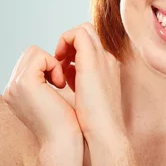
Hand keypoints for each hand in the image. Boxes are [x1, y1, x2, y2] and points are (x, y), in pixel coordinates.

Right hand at [2, 45, 80, 146]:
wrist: (63, 141)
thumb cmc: (63, 123)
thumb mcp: (48, 98)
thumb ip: (43, 82)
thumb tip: (50, 65)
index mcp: (14, 92)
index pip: (27, 61)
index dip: (46, 66)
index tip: (58, 85)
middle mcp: (10, 89)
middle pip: (29, 53)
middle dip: (48, 63)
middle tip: (60, 84)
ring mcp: (14, 85)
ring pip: (33, 52)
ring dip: (52, 64)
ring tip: (60, 84)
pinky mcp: (25, 82)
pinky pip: (40, 56)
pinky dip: (54, 66)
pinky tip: (60, 85)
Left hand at [54, 22, 125, 144]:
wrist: (104, 135)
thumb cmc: (92, 125)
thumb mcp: (86, 98)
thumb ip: (78, 83)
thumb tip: (64, 75)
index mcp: (108, 70)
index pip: (91, 47)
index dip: (74, 52)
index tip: (62, 70)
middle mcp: (107, 60)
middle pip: (88, 35)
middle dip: (70, 44)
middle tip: (58, 62)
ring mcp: (102, 58)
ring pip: (84, 30)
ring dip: (66, 42)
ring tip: (57, 63)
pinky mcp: (92, 60)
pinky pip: (78, 34)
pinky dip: (64, 42)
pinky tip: (57, 62)